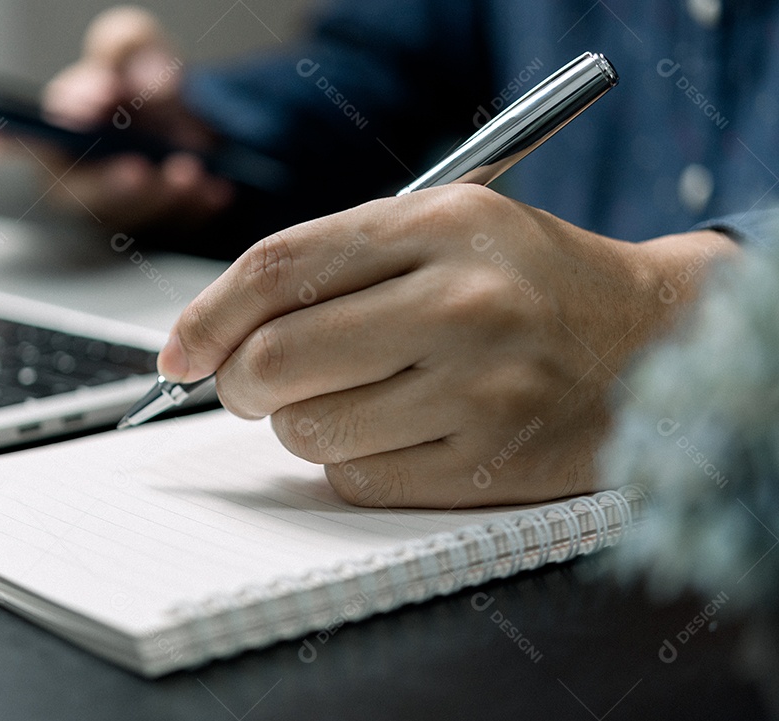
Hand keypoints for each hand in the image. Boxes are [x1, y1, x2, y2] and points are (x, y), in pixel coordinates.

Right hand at [0, 5, 232, 229]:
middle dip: (109, 184)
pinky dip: (196, 207)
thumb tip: (144, 79)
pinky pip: (174, 226)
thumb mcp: (137, 46)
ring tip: (189, 171)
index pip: (13, 140)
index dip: (0, 144)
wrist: (198, 117)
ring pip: (130, 215)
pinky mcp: (156, 225)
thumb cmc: (147, 85)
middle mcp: (77, 174)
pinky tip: (216, 191)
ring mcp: (118, 205)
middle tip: (137, 169)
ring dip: (160, 197)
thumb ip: (129, 46)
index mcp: (57, 128)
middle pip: (79, 192)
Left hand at [157, 184, 737, 506]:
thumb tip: (216, 335)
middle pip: (280, 358)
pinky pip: (359, 480)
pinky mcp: (489, 463)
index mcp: (441, 226)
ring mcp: (480, 390)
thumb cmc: (526, 281)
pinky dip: (349, 463)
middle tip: (249, 384)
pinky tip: (393, 432)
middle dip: (239, 382)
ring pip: (310, 430)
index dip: (208, 316)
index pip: (281, 268)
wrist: (648, 341)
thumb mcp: (444, 228)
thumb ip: (333, 263)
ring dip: (299, 423)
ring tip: (348, 397)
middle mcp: (461, 305)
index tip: (178, 352)